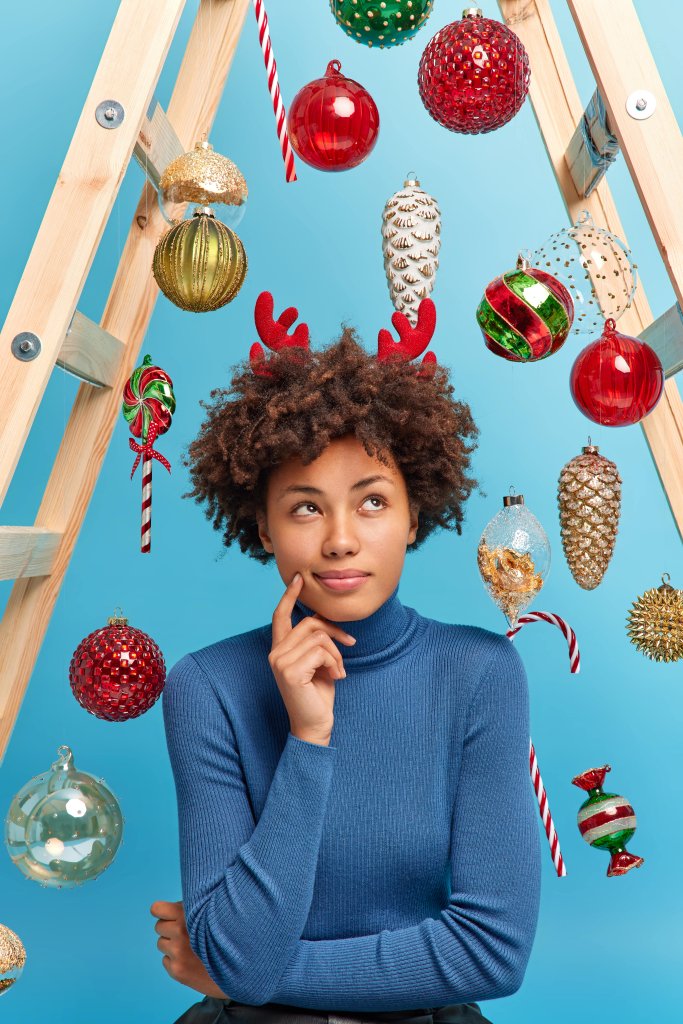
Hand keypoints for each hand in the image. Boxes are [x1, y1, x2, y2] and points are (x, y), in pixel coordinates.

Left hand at [150, 899, 228, 998]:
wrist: (237, 968)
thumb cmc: (223, 935)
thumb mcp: (210, 913)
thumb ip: (190, 909)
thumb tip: (170, 908)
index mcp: (187, 914)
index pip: (157, 909)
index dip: (162, 911)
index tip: (168, 915)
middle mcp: (180, 932)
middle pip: (159, 926)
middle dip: (169, 928)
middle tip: (186, 933)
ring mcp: (177, 953)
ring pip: (161, 944)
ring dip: (172, 944)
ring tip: (191, 947)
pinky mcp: (177, 970)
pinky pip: (166, 960)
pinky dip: (175, 960)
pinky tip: (192, 960)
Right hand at [269, 573, 355, 742]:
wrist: (315, 725)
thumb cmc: (318, 694)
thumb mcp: (318, 662)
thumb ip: (315, 642)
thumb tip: (323, 620)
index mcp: (280, 650)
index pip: (280, 616)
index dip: (289, 596)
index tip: (298, 579)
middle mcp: (275, 653)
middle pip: (310, 623)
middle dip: (334, 631)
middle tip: (350, 645)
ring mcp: (280, 662)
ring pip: (319, 636)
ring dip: (337, 653)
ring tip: (339, 671)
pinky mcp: (290, 671)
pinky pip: (322, 651)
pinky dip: (335, 662)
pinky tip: (336, 678)